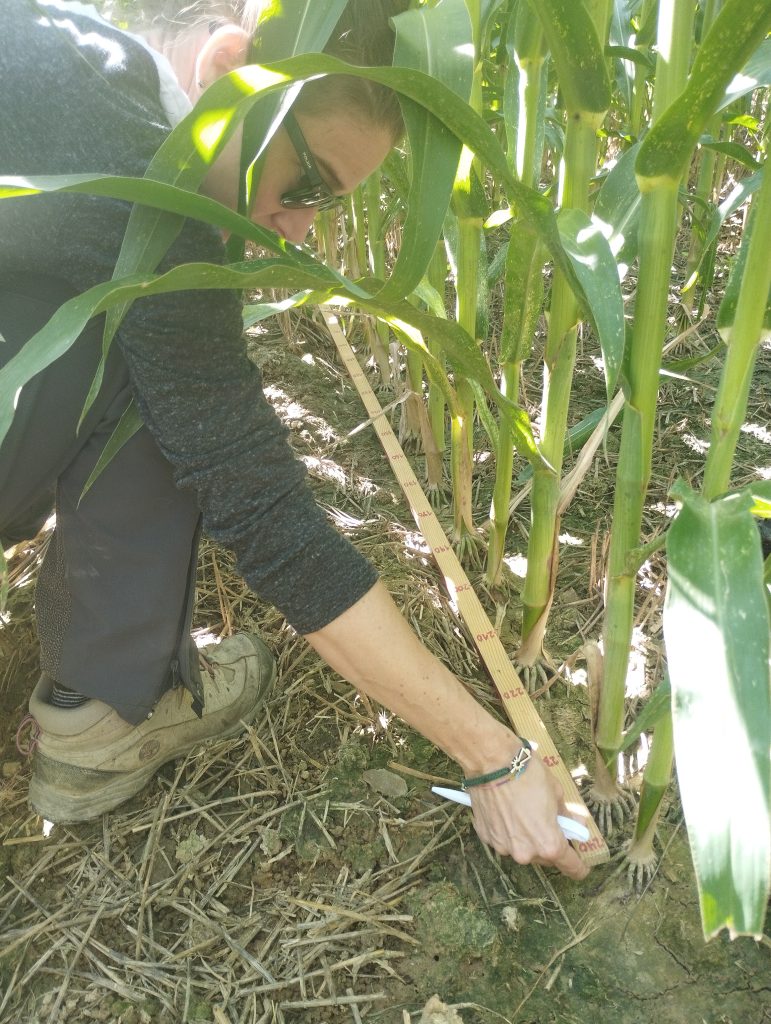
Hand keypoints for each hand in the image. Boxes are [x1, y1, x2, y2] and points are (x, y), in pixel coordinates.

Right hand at [467, 751, 589, 880]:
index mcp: (548, 844)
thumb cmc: (529, 775)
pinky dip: (506, 830)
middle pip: (544, 857)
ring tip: (522, 813)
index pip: (570, 867)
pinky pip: (502, 838)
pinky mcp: (485, 837)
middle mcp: (525, 853)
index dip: (578, 867)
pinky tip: (504, 810)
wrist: (492, 762)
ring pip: (521, 848)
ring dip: (525, 838)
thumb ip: (566, 815)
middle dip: (548, 844)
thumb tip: (573, 824)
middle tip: (547, 824)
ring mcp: (503, 847)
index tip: (581, 866)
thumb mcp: (557, 793)